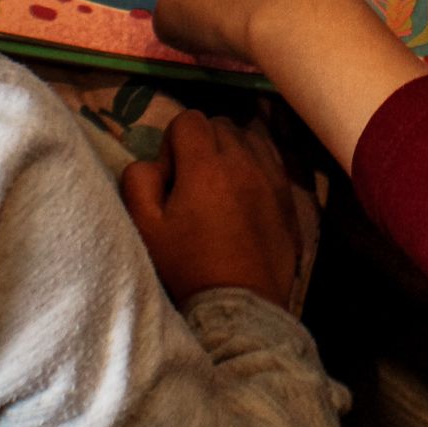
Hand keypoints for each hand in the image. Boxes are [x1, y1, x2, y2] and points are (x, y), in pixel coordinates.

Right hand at [121, 110, 298, 308]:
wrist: (240, 307)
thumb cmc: (187, 268)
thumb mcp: (146, 228)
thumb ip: (138, 181)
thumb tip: (152, 163)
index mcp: (206, 165)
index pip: (188, 120)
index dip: (172, 144)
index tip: (171, 180)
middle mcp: (244, 161)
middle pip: (220, 125)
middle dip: (201, 145)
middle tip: (192, 186)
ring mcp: (272, 177)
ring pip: (249, 138)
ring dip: (231, 152)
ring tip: (220, 189)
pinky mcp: (289, 196)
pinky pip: (271, 161)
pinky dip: (255, 167)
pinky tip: (245, 198)